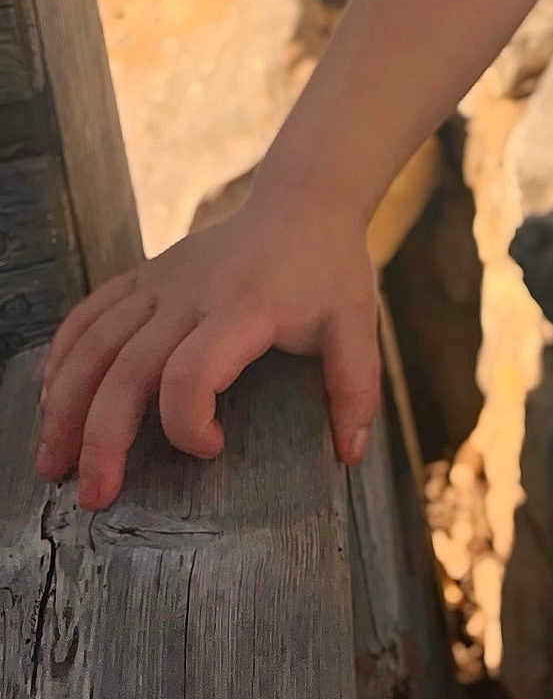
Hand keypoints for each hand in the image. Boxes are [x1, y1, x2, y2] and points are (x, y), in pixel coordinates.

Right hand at [34, 196, 380, 511]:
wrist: (303, 201)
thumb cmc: (329, 269)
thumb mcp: (357, 324)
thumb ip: (355, 387)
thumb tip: (347, 456)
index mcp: (244, 309)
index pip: (192, 371)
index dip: (188, 422)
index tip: (213, 449)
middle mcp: (192, 294)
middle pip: (128, 369)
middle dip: (103, 438)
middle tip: (96, 496)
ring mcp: (162, 281)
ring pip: (95, 343)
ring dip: (65, 406)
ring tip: (53, 465)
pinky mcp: (145, 274)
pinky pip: (90, 312)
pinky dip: (62, 355)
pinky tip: (49, 399)